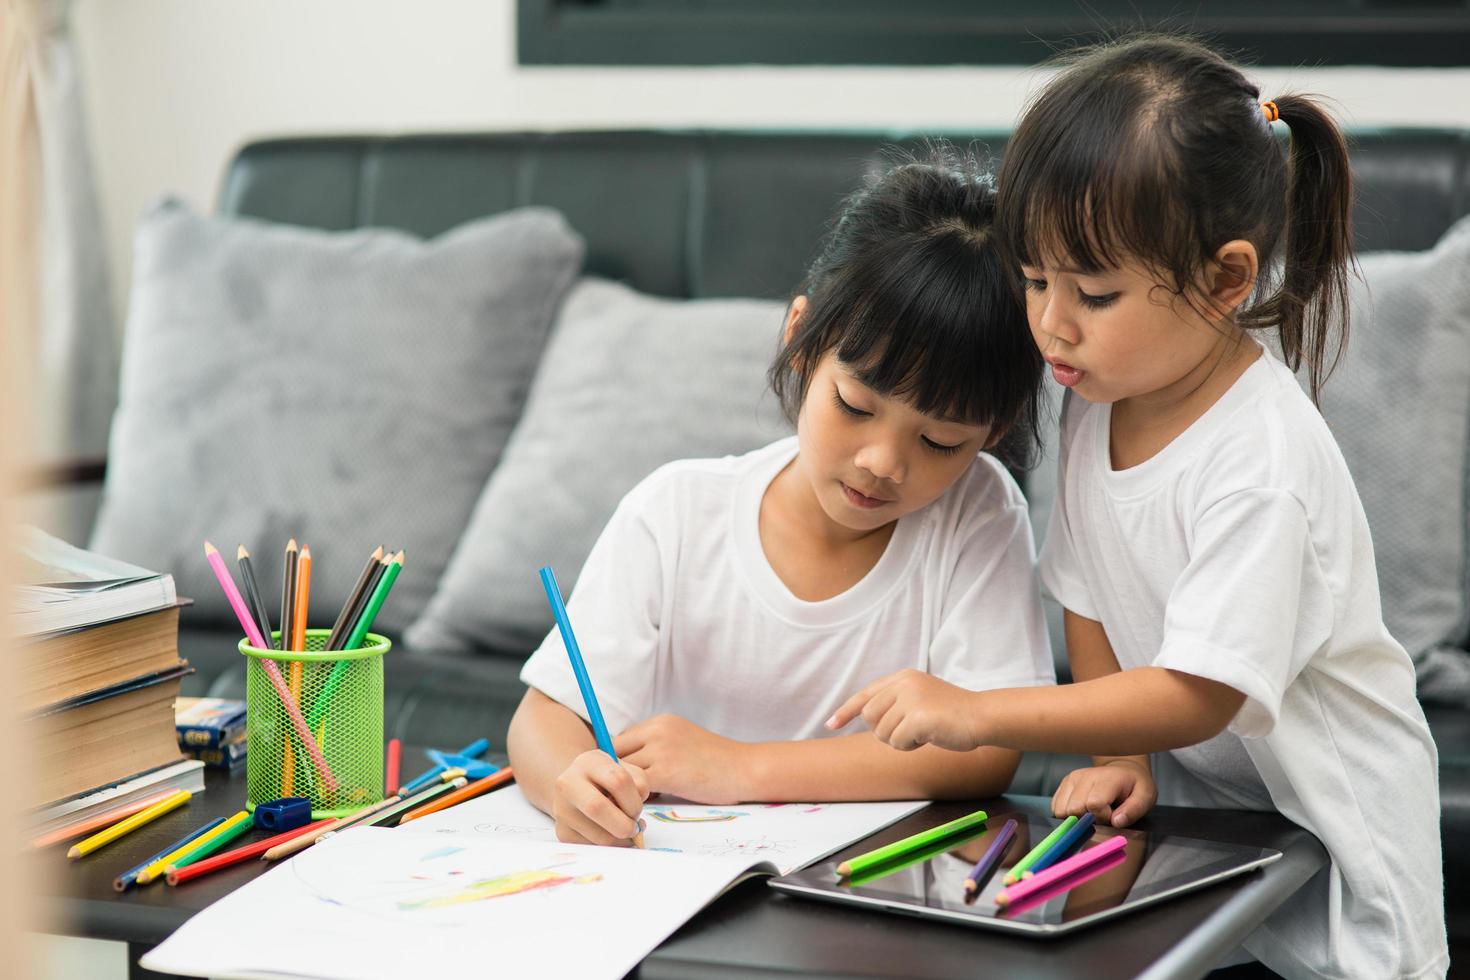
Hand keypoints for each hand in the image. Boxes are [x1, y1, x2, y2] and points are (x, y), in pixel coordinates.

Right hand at [552, 749, 648, 845]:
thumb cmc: (608, 779)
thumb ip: (639, 787)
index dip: (634, 801)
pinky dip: (609, 845)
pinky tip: (610, 833)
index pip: (618, 781)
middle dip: (624, 825)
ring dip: (620, 839)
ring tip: (624, 829)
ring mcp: (562, 809)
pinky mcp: (563, 832)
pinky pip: (593, 847)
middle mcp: (568, 784)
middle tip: (635, 828)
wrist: (578, 787)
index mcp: (588, 762)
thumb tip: (636, 821)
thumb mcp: (626, 770)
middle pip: (597, 808)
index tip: (637, 810)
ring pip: (598, 835)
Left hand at [614, 714, 748, 804]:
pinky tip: (646, 805)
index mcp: (660, 723)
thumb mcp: (682, 741)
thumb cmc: (716, 762)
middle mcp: (656, 731)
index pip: (619, 740)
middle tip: (619, 794)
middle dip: (614, 775)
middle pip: (613, 752)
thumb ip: (656, 748)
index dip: (616, 763)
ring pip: (621, 771)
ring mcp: (660, 750)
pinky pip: (634, 787)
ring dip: (623, 788)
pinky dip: (634, 798)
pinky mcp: (666, 772)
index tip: (620, 780)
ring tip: (633, 801)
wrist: (744, 768)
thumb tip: (628, 768)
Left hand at [825, 668, 984, 750]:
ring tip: (924, 732)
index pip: (866, 694)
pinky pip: (898, 742)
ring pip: (882, 733)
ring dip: (900, 741)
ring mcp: (910, 698)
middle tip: (911, 732)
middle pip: (870, 718)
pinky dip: (910, 747)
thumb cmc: (952, 714)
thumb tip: (868, 719)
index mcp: (903, 677)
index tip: (830, 724)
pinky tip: (929, 737)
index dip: (846, 710)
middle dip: (885, 732)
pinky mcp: (917, 716)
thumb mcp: (920, 699)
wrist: (981, 716)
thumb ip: (896, 703)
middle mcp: (903, 683)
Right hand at [1051, 759, 1156, 827]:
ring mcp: (1072, 778)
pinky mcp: (1065, 783)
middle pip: (1074, 808)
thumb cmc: (1134, 786)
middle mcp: (1086, 776)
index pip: (1093, 803)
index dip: (1102, 816)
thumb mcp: (1146, 797)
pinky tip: (1082, 809)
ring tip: (1092, 811)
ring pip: (1061, 809)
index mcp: (1107, 778)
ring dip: (1076, 816)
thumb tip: (1116, 821)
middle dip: (1087, 818)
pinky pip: (1056, 807)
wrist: (1123, 770)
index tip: (1112, 815)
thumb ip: (1133, 810)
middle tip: (1102, 814)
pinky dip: (1067, 813)